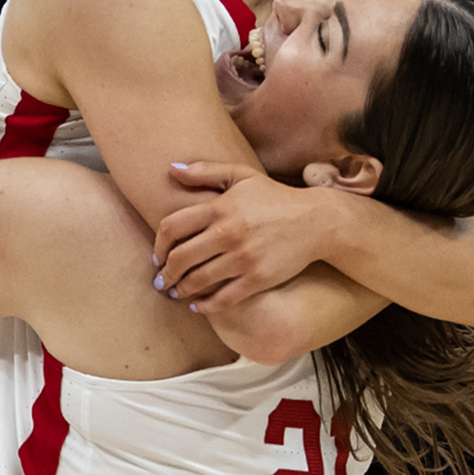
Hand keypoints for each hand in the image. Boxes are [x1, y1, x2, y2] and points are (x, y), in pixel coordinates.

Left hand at [151, 161, 339, 310]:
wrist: (316, 221)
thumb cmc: (274, 198)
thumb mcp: (242, 176)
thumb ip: (206, 170)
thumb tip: (171, 169)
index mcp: (220, 207)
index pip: (172, 227)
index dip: (159, 245)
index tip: (157, 256)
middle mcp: (228, 233)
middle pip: (180, 258)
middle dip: (165, 273)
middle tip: (161, 280)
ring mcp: (243, 258)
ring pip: (199, 280)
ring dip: (181, 290)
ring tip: (175, 292)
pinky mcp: (258, 278)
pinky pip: (224, 298)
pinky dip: (206, 305)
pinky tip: (198, 305)